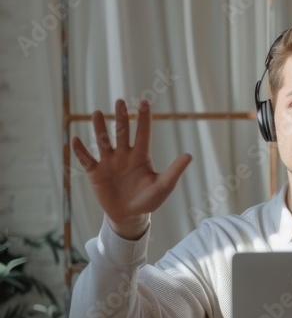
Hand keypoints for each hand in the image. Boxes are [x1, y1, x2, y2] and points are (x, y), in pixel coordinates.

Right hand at [72, 99, 191, 238]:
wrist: (129, 215)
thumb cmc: (148, 200)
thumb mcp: (163, 187)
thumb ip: (174, 171)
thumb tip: (189, 156)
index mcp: (140, 156)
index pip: (142, 133)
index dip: (143, 119)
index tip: (144, 102)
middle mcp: (124, 155)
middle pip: (121, 133)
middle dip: (120, 118)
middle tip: (120, 102)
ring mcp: (109, 163)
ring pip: (103, 141)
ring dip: (99, 128)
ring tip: (96, 113)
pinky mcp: (96, 173)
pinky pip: (87, 159)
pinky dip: (81, 151)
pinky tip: (76, 139)